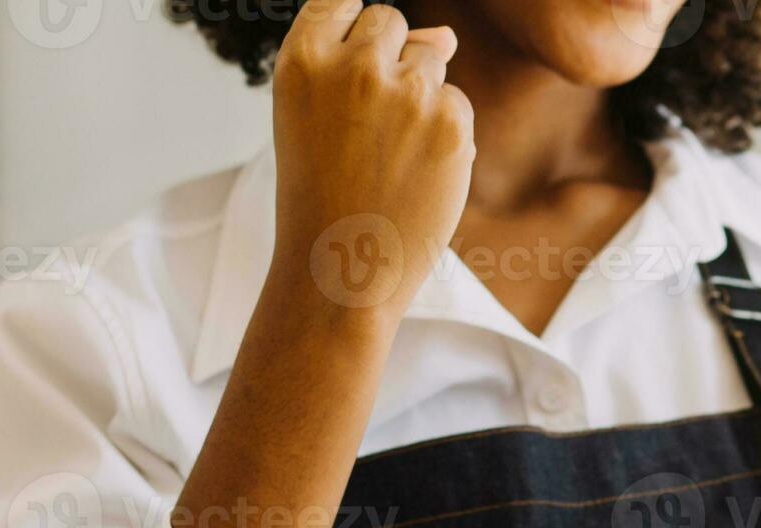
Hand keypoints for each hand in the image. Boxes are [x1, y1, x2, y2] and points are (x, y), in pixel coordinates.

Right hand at [270, 0, 473, 316]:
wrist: (342, 267)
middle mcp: (353, 65)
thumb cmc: (323, 194)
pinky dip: (446, 133)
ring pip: (430, 58)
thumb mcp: (318, 118)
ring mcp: (405, 91)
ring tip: (388, 153)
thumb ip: (369, 62)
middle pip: (390, 21)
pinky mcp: (449, 119)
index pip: (339, 1)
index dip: (349, 34)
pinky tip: (416, 171)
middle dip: (389, 60)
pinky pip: (457, 101)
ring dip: (420, 96)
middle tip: (367, 127)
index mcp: (303, 59)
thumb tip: (448, 35)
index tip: (345, 76)